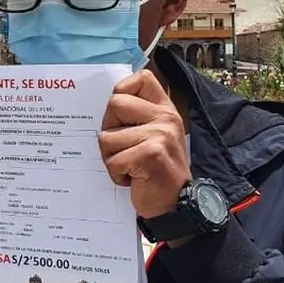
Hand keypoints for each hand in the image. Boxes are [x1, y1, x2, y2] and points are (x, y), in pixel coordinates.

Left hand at [98, 69, 190, 219]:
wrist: (176, 204)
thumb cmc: (157, 171)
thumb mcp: (155, 135)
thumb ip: (139, 115)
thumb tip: (110, 101)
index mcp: (165, 110)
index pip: (141, 79)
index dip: (122, 91)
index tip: (122, 115)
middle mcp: (166, 118)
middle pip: (114, 104)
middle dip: (109, 130)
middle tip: (124, 148)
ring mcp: (160, 135)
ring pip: (107, 136)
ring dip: (111, 157)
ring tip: (130, 167)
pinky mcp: (150, 154)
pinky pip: (113, 159)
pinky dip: (116, 174)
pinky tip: (133, 178)